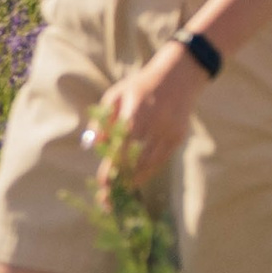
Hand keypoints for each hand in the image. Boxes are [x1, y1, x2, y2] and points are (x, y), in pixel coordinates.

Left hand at [89, 42, 210, 200]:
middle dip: (121, 181)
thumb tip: (91, 145)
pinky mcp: (178, 136)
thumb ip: (102, 120)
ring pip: (150, 164)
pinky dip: (148, 172)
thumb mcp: (116, 94)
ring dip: (134, 180)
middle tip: (108, 199)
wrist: (180, 74)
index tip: (102, 185)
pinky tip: (136, 179)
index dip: (112, 169)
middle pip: (136, 160)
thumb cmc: (141, 85)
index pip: (121, 147)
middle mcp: (155, 122)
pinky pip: (161, 160)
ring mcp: (169, 130)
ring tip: (121, 194)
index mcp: (136, 110)